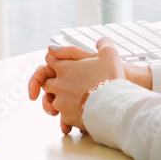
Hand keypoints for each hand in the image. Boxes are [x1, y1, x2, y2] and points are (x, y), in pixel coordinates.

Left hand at [28, 41, 153, 117]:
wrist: (114, 105)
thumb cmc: (111, 78)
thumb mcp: (110, 55)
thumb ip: (104, 45)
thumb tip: (100, 42)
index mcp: (65, 68)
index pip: (49, 59)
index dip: (55, 60)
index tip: (59, 63)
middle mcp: (59, 84)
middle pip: (46, 82)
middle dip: (53, 83)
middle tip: (64, 85)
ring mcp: (61, 102)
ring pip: (52, 101)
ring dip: (60, 101)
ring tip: (72, 103)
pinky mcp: (67, 117)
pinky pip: (62, 117)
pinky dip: (68, 116)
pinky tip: (79, 116)